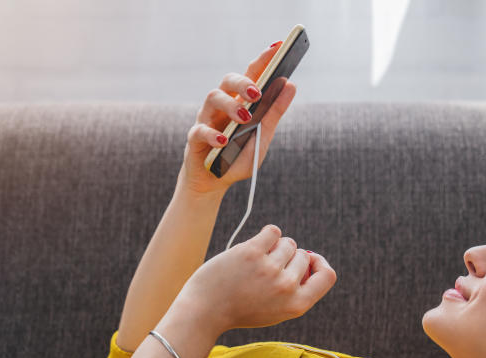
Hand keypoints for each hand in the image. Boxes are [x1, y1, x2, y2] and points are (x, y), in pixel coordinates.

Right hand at [175, 42, 297, 195]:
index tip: (278, 47)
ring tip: (245, 117)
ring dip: (231, 105)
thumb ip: (274, 113)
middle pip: (228, 80)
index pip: (252, 74)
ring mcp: (207, 118)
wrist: (215, 182)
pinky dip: (213, 135)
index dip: (263, 59)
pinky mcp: (194, 137)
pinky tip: (224, 141)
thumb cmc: (239, 157)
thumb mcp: (262, 137)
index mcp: (240, 101)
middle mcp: (222, 104)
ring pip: (213, 97)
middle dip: (243, 82)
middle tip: (258, 93)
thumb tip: (291, 85)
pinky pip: (200, 130)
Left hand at [175, 224, 336, 332]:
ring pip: (287, 243)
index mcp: (297, 305)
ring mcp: (270, 269)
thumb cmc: (239, 309)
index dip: (319, 264)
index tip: (307, 262)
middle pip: (303, 255)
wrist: (204, 311)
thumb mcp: (275, 310)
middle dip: (288, 257)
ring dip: (274, 247)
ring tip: (255, 262)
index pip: (328, 275)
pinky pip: (273, 231)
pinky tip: (252, 248)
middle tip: (264, 270)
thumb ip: (296, 289)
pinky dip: (265, 236)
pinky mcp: (252, 252)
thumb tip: (309, 257)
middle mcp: (287, 287)